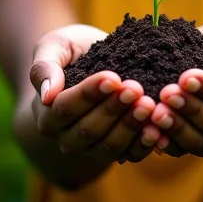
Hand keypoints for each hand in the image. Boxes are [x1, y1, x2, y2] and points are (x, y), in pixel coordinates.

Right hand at [29, 24, 163, 163]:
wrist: (90, 59)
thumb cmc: (69, 50)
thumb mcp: (53, 46)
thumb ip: (44, 67)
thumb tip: (47, 96)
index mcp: (48, 114)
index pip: (66, 108)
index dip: (89, 94)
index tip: (112, 78)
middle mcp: (67, 137)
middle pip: (89, 130)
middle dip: (114, 109)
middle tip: (136, 89)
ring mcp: (92, 147)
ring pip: (109, 145)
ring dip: (131, 126)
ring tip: (149, 105)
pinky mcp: (116, 150)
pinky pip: (129, 154)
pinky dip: (145, 144)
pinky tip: (158, 129)